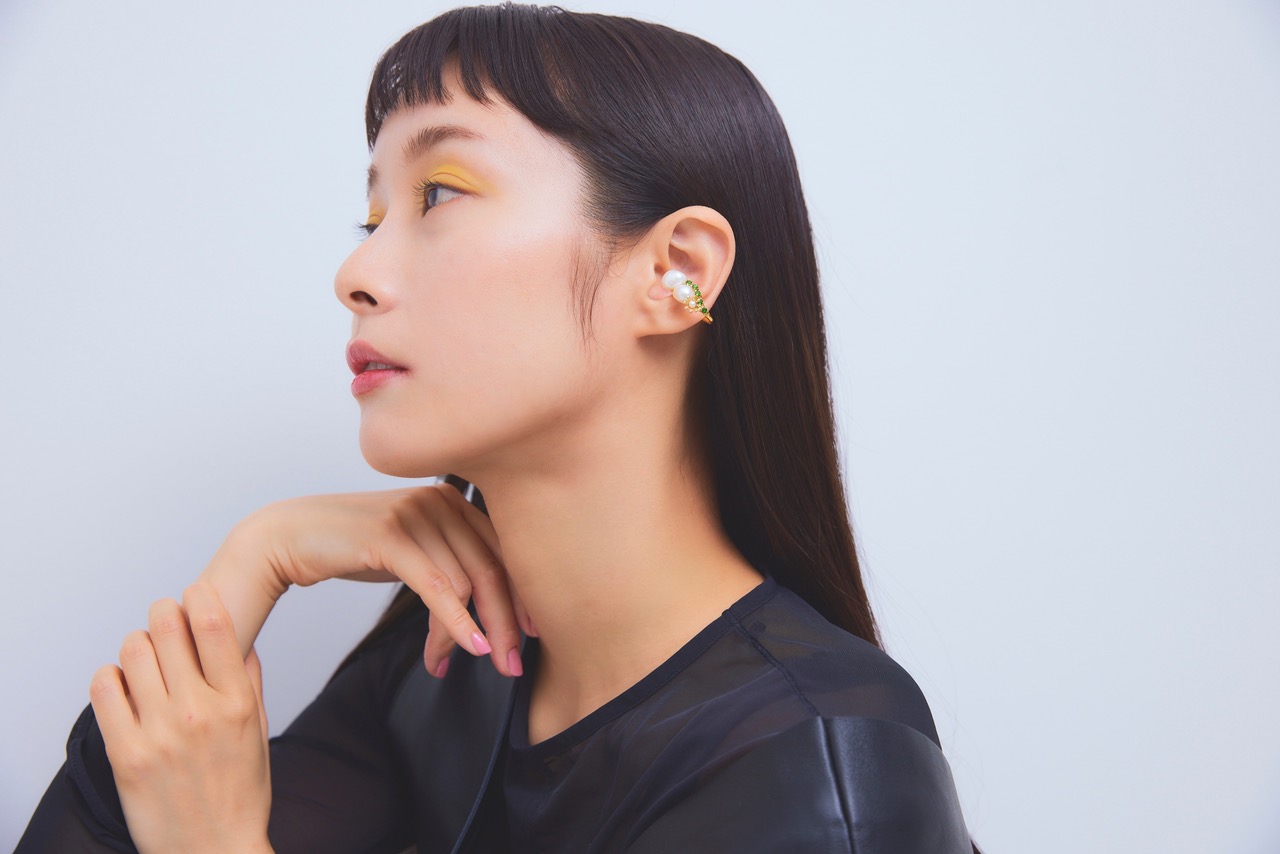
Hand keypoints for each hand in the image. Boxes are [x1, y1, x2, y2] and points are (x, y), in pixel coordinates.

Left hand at [90, 582, 271, 853]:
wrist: (215, 851)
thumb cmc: (240, 796)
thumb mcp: (259, 732)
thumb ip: (250, 682)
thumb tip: (239, 644)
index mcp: (237, 702)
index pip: (213, 624)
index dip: (199, 596)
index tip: (194, 593)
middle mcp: (199, 712)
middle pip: (166, 628)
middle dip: (163, 614)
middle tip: (163, 619)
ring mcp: (159, 733)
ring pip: (132, 652)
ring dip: (137, 644)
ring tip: (143, 657)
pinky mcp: (126, 754)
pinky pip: (104, 690)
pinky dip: (110, 677)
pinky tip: (122, 686)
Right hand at [224, 481, 532, 678]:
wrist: (287, 537)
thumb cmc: (351, 545)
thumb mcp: (412, 549)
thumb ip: (450, 563)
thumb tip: (490, 607)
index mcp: (453, 500)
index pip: (503, 552)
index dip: (521, 598)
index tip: (530, 636)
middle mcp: (441, 499)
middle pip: (493, 569)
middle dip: (507, 623)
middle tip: (512, 667)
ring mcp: (417, 514)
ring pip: (465, 585)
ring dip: (468, 633)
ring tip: (459, 663)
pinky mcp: (392, 535)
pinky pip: (438, 587)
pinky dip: (458, 623)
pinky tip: (468, 649)